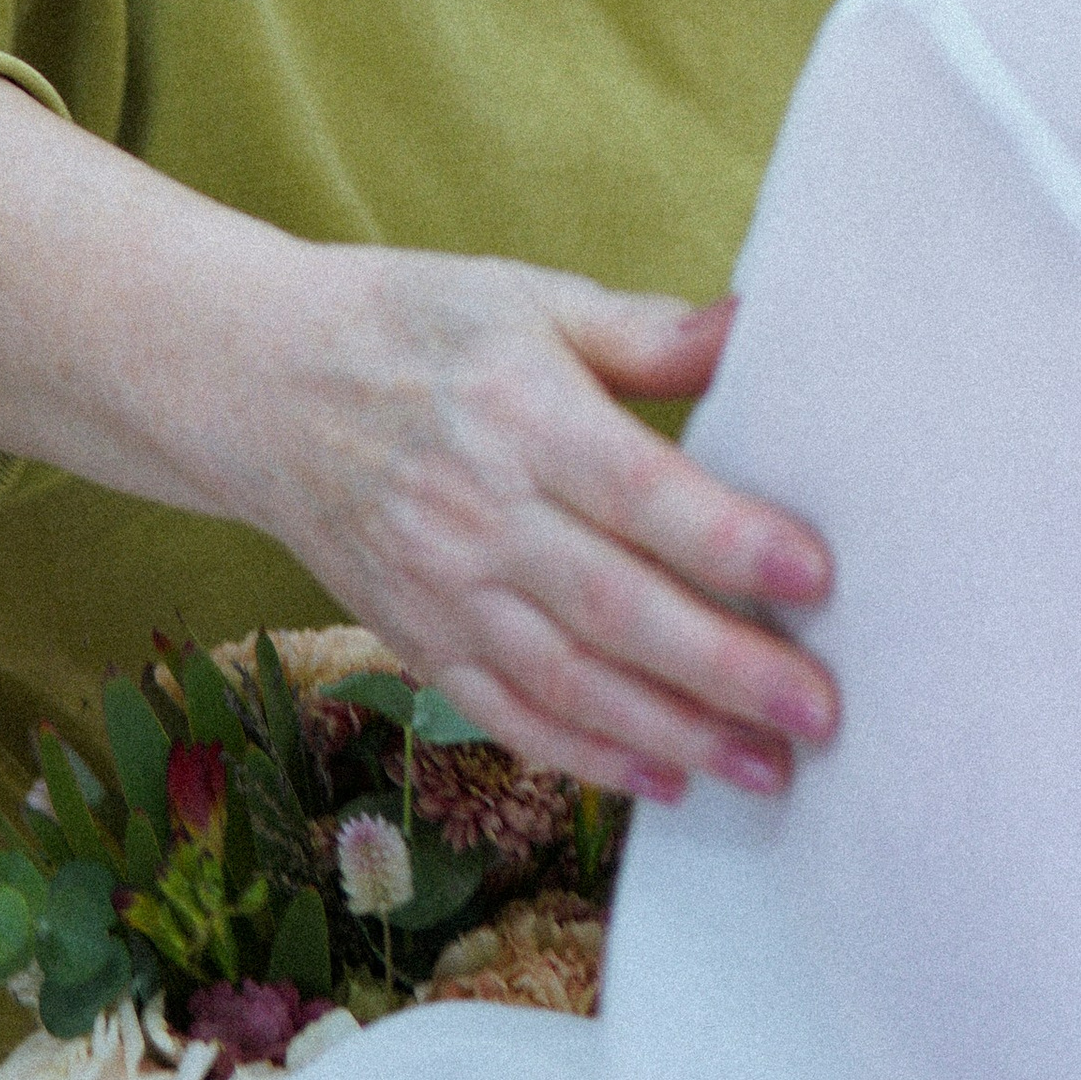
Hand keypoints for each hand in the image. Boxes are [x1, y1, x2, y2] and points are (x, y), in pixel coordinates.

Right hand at [256, 247, 836, 803]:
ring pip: (569, 682)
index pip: (639, 491)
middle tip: (820, 711)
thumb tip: (756, 328)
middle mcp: (479, 513)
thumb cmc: (415, 326)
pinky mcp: (416, 638)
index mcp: (521, 414)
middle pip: (617, 607)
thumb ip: (649, 332)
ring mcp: (442, 588)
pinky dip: (585, 756)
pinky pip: (508, 714)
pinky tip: (663, 781)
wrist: (260, 382)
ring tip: (765, 768)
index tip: (816, 577)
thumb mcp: (532, 298)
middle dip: (725, 668)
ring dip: (672, 734)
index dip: (729, 539)